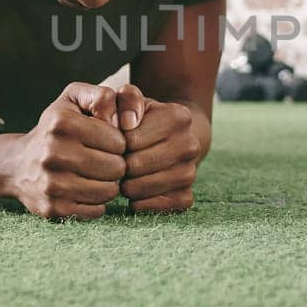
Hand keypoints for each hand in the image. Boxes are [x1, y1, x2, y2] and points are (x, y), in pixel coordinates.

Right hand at [2, 82, 127, 219]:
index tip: (107, 143)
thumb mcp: (74, 99)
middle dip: (116, 165)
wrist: (17, 165)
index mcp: (62, 122)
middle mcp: (52, 152)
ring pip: (108, 191)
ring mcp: (50, 183)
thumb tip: (123, 120)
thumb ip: (103, 97)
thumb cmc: (55, 129)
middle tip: (105, 161)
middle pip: (116, 168)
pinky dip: (97, 202)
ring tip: (98, 176)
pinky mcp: (52, 208)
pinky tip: (86, 190)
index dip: (119, 143)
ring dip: (109, 185)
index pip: (118, 141)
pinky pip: (96, 210)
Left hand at [115, 85, 198, 213]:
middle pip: (135, 166)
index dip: (116, 143)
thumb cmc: (143, 119)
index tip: (118, 141)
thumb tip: (127, 123)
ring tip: (125, 175)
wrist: (173, 139)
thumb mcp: (132, 100)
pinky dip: (139, 203)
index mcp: (179, 117)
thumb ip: (126, 99)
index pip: (130, 140)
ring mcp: (191, 173)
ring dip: (126, 185)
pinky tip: (136, 191)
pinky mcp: (186, 196)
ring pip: (142, 189)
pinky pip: (154, 207)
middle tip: (118, 161)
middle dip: (119, 165)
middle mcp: (190, 145)